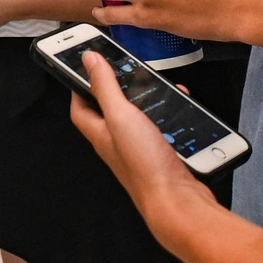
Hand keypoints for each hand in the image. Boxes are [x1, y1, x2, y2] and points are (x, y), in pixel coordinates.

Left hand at [69, 50, 221, 246]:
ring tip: (161, 86)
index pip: (80, 106)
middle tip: (130, 71)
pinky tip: (183, 110)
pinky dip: (173, 116)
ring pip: (142, 118)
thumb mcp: (121, 116)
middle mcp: (118, 143)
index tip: (86, 67)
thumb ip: (105, 86)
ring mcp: (141, 150)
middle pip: (113, 110)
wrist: (179, 202)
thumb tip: (89, 59)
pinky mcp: (164, 155)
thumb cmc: (145, 166)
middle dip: (122, 89)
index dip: (80, 84)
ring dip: (152, 101)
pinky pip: (165, 129)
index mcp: (101, 133)